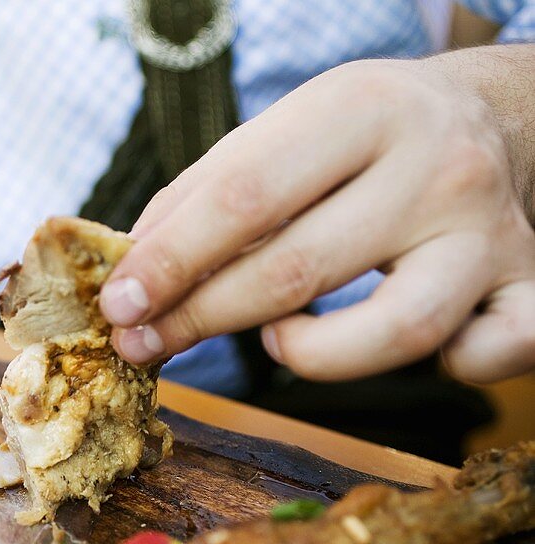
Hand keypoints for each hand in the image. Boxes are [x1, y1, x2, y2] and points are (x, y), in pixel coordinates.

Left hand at [100, 58, 534, 383]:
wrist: (497, 119)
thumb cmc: (361, 139)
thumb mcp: (284, 133)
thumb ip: (202, 195)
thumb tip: (132, 273)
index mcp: (363, 108)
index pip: (245, 196)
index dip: (169, 261)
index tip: (117, 304)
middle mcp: (439, 166)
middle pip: (298, 268)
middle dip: (199, 318)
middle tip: (143, 344)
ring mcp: (494, 233)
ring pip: (397, 330)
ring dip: (311, 354)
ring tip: (278, 337)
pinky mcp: (533, 287)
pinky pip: (485, 357)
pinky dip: (442, 367)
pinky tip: (394, 343)